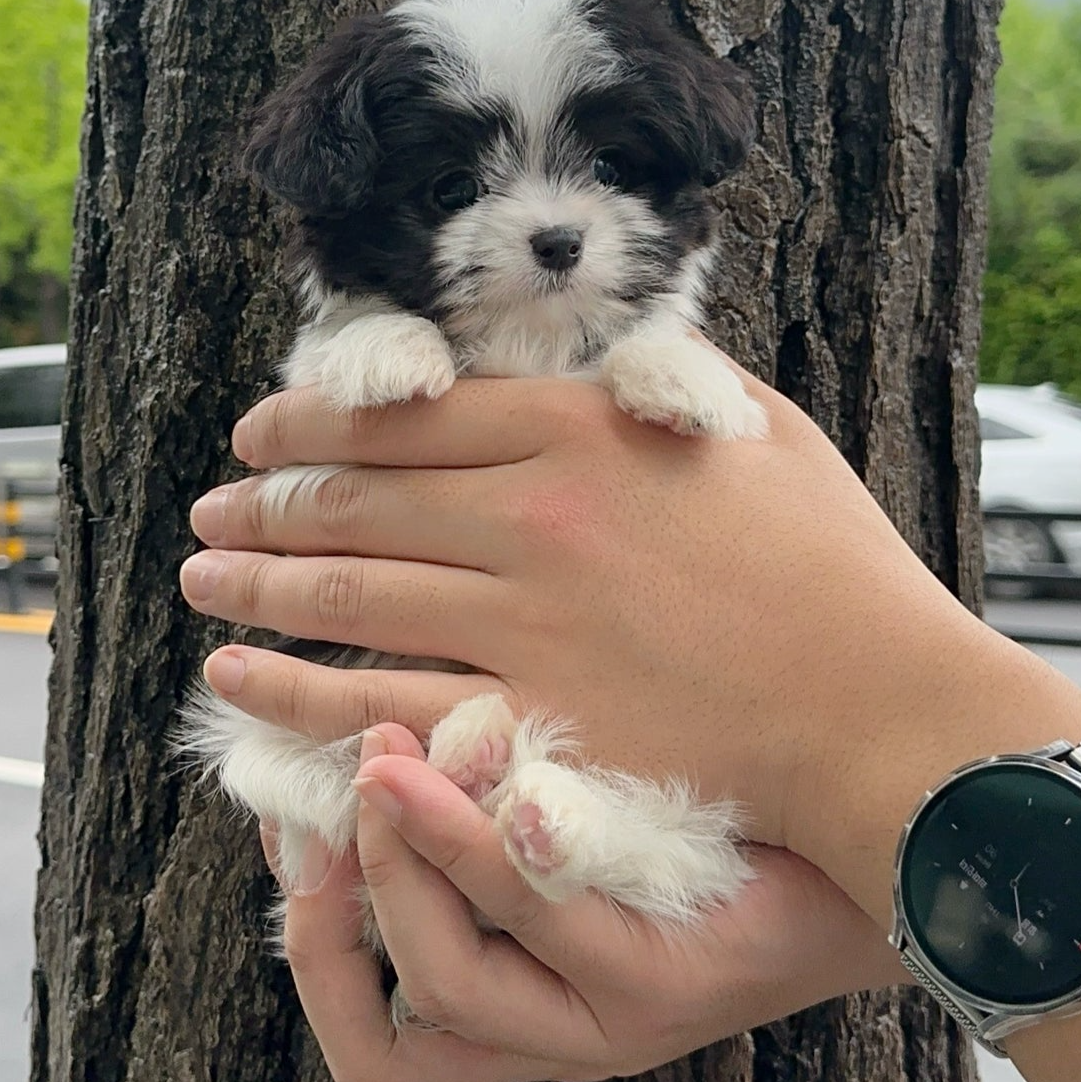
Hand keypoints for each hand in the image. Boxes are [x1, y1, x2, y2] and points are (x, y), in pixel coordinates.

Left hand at [183, 357, 1080, 917]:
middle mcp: (531, 514)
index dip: (314, 420)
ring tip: (200, 575)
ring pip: (349, 590)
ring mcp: (521, 620)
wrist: (880, 706)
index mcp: (580, 428)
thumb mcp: (754, 428)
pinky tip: (233, 678)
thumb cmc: (836, 566)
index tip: (262, 429)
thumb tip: (601, 362)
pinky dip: (293, 689)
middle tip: (211, 505)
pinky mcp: (525, 719)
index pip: (409, 414)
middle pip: (359, 496)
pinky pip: (377, 702)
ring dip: (257, 580)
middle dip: (265, 498)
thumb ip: (659, 385)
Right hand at [275, 723, 903, 1081]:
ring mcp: (614, 1023)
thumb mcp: (569, 796)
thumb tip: (350, 714)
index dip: (308, 939)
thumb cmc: (713, 799)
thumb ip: (472, 782)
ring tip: (380, 758)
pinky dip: (488, 847)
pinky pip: (547, 928)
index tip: (286, 822)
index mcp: (522, 1005)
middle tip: (320, 796)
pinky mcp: (674, 984)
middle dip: (327, 914)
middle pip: (381, 1043)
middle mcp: (555, 1038)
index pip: (368, 1038)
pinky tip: (475, 754)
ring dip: (395, 867)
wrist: (878, 823)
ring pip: (450, 987)